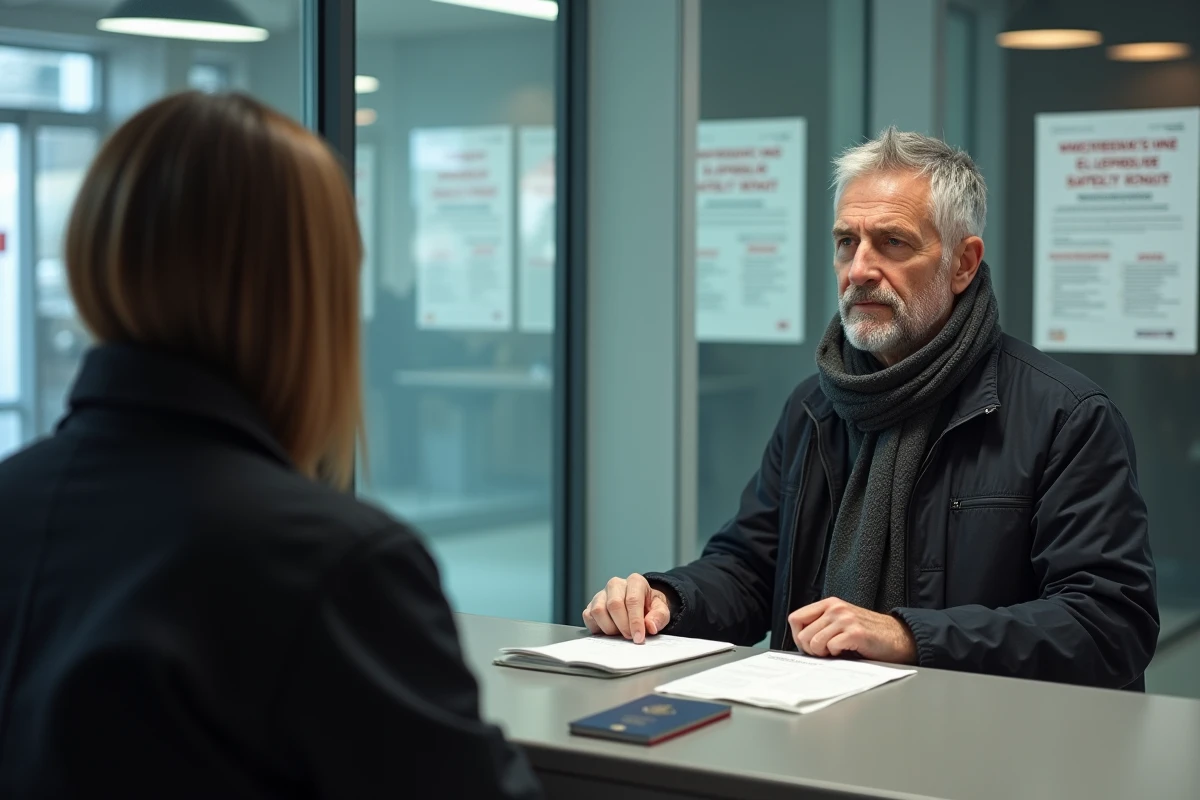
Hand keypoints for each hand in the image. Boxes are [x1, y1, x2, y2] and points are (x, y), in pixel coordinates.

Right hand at [582, 573, 671, 643]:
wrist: (641, 605)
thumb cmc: (650, 607)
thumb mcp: (661, 609)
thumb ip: (659, 616)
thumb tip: (650, 626)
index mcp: (635, 581)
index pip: (632, 600)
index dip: (635, 621)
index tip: (638, 637)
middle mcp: (616, 584)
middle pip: (614, 604)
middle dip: (623, 625)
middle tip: (630, 637)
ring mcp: (601, 594)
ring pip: (598, 611)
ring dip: (609, 628)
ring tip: (620, 633)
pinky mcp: (591, 605)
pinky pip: (588, 616)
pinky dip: (598, 628)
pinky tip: (610, 630)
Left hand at [788, 598, 916, 663]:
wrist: (899, 637)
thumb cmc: (869, 633)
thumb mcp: (841, 621)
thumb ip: (822, 624)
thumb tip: (799, 641)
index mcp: (829, 604)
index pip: (795, 619)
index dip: (798, 637)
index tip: (809, 646)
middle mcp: (835, 608)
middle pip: (802, 635)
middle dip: (810, 650)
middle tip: (826, 652)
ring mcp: (845, 619)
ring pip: (814, 643)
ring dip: (824, 653)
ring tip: (837, 651)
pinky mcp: (856, 633)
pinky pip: (831, 648)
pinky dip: (837, 655)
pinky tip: (848, 651)